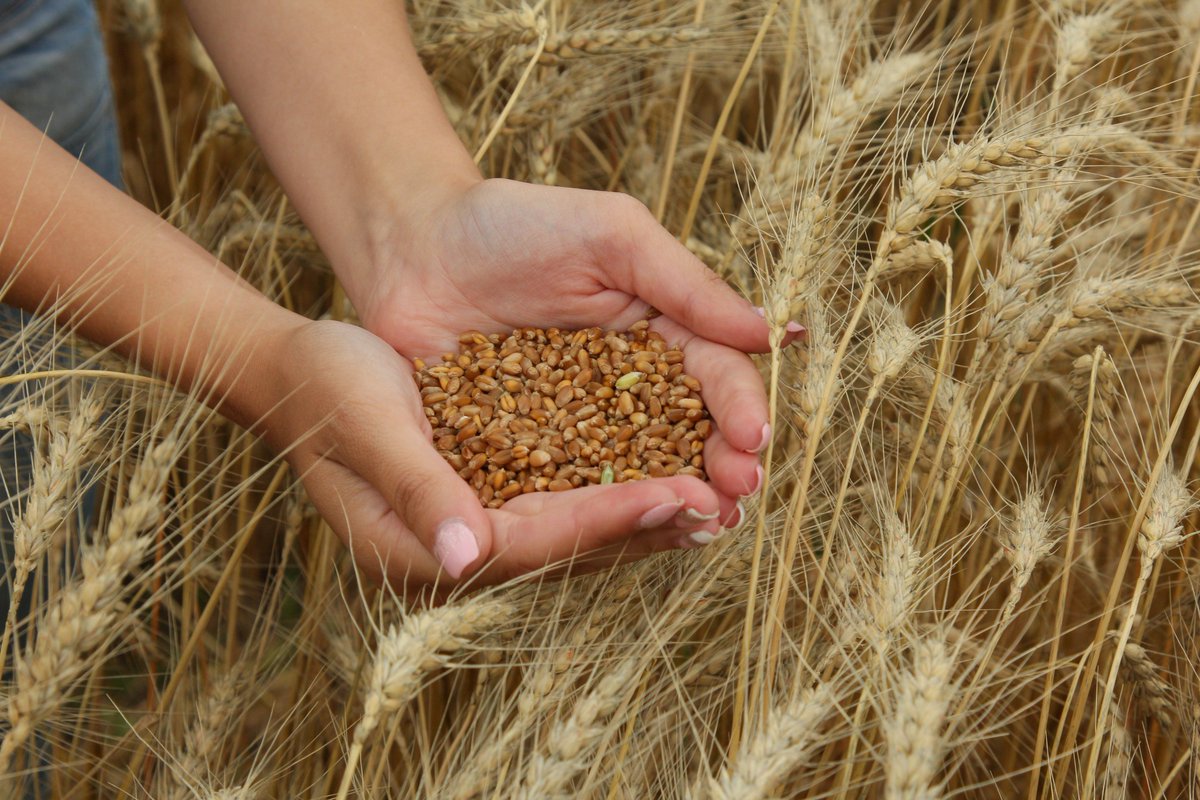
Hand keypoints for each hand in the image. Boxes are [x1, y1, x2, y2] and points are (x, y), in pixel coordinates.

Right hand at [260, 320, 730, 589]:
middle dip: (650, 525)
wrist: (299, 367)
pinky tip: (667, 469)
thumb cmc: (324, 388)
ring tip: (717, 497)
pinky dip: (618, 484)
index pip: (541, 542)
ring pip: (579, 526)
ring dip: (647, 513)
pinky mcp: (492, 491)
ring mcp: (479, 523)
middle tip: (726, 506)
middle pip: (573, 546)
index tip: (682, 496)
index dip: (614, 520)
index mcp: (429, 548)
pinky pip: (567, 496)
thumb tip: (470, 557)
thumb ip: (418, 490)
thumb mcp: (368, 428)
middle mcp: (463, 548)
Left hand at [346, 179, 803, 519]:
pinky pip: (565, 490)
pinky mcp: (524, 458)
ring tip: (703, 525)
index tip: (753, 438)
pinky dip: (596, 515)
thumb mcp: (611, 235)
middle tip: (738, 495)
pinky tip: (620, 534)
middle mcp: (626, 389)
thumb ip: (685, 283)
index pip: (714, 376)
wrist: (411, 247)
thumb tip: (768, 333)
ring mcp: (576, 429)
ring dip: (672, 500)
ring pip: (635, 472)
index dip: (738, 407)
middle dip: (720, 466)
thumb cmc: (514, 223)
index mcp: (660, 335)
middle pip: (687, 436)